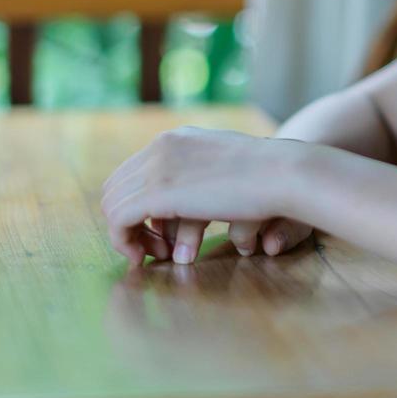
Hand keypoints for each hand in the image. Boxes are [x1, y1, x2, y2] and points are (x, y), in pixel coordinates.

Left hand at [99, 126, 311, 267]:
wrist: (283, 172)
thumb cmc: (269, 176)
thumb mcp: (227, 167)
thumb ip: (203, 178)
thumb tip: (188, 204)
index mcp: (176, 139)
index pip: (132, 173)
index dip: (137, 206)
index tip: (158, 232)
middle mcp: (160, 147)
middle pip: (116, 188)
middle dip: (128, 222)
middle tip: (154, 248)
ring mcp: (157, 167)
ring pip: (113, 205)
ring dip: (128, 236)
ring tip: (153, 256)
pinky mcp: (158, 192)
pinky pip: (118, 220)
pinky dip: (124, 242)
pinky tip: (143, 258)